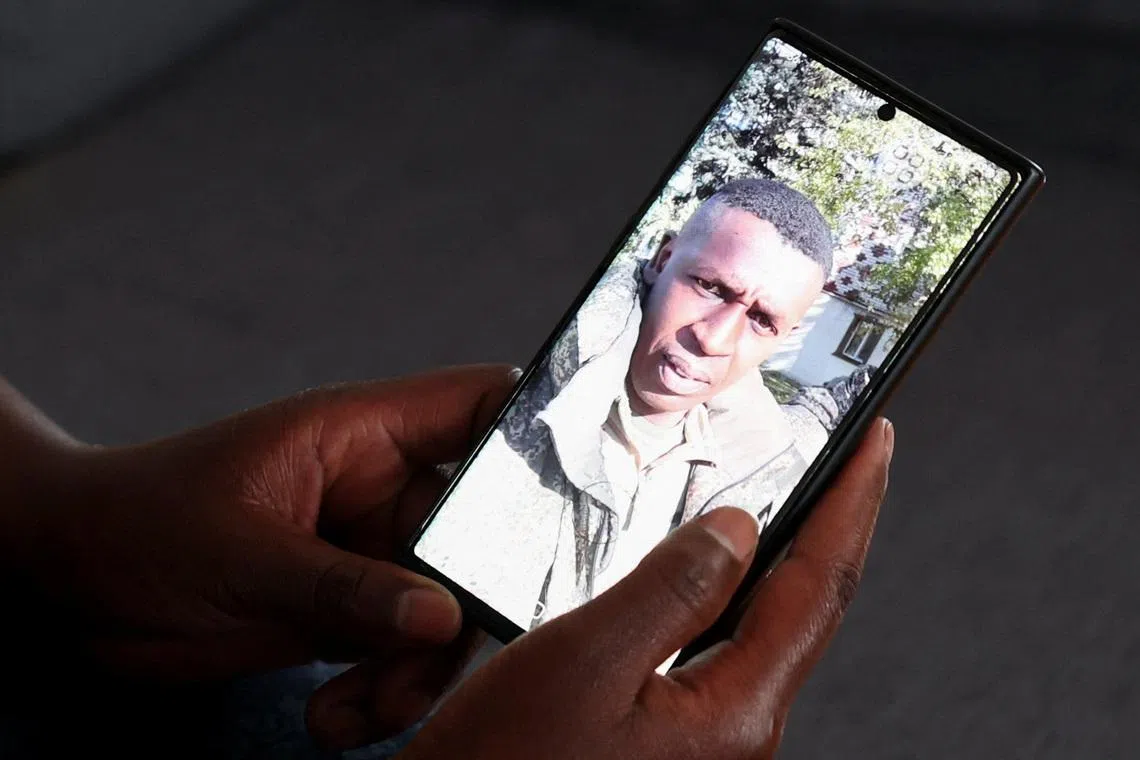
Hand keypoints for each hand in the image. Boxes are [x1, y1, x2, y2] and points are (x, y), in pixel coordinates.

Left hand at [8, 365, 515, 698]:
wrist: (70, 583)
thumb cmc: (140, 524)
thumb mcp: (244, 552)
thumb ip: (347, 587)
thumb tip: (444, 618)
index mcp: (360, 434)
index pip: (476, 405)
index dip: (533, 433)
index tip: (573, 493)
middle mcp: (376, 488)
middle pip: (478, 530)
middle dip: (471, 601)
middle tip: (441, 651)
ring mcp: (364, 552)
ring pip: (443, 607)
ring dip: (420, 669)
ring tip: (362, 709)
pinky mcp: (345, 610)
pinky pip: (399, 652)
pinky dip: (384, 692)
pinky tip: (335, 717)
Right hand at [330, 417, 891, 757]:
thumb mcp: (585, 660)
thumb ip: (670, 590)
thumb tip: (738, 530)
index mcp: (733, 713)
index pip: (818, 587)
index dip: (851, 505)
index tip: (873, 441)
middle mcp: (736, 731)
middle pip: (805, 606)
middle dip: (830, 522)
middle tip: (843, 454)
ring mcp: (707, 738)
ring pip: (763, 625)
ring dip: (781, 551)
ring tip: (791, 491)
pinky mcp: (671, 736)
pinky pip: (719, 645)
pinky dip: (727, 588)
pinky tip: (707, 564)